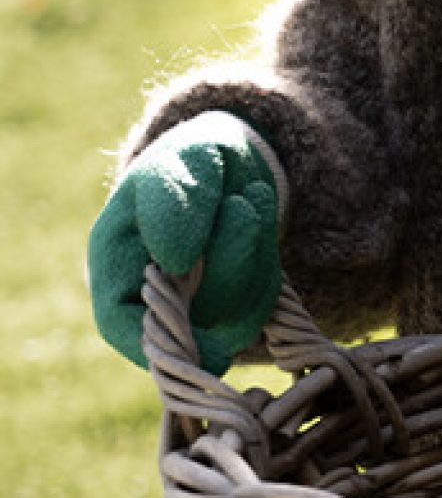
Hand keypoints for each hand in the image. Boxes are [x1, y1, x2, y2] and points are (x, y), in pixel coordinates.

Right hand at [88, 110, 284, 368]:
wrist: (233, 163)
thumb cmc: (190, 163)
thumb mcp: (177, 163)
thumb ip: (170, 202)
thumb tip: (175, 262)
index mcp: (115, 267)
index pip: (123, 327)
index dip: (159, 334)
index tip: (195, 301)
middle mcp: (155, 297)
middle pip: (194, 321)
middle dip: (229, 257)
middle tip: (238, 202)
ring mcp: (198, 307)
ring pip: (235, 313)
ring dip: (254, 250)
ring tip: (245, 201)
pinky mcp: (237, 305)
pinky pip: (263, 302)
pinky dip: (270, 257)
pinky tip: (259, 219)